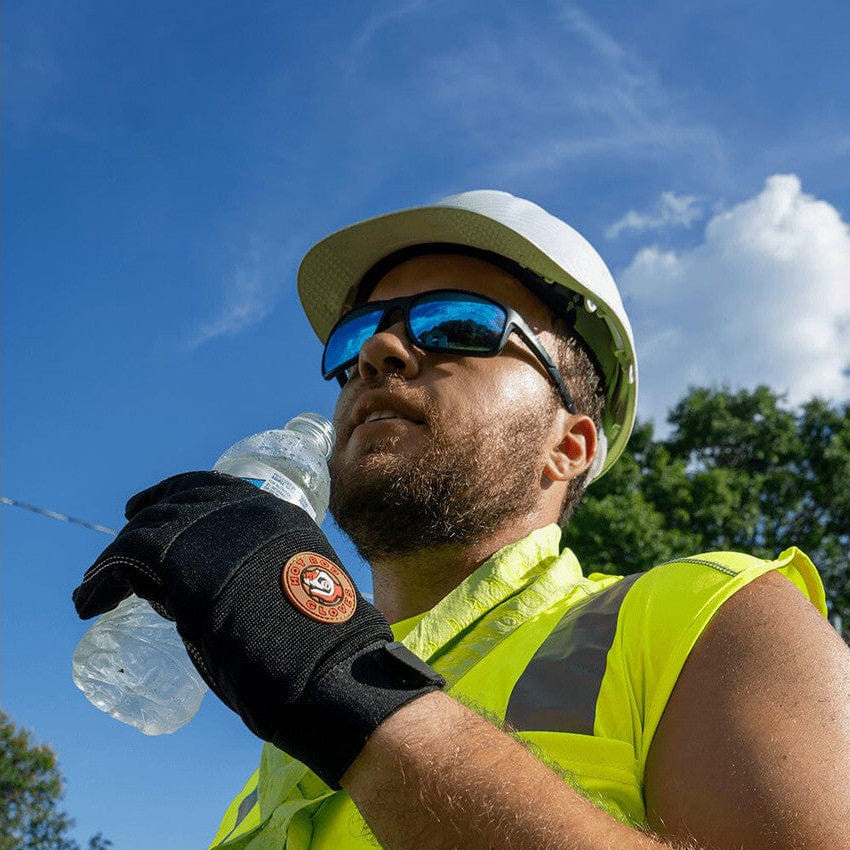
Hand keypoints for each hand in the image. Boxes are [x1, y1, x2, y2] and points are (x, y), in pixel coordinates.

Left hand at [72, 471, 443, 786]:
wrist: (327, 666)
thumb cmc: (324, 647)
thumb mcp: (301, 588)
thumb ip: (271, 578)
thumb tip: (240, 595)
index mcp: (278, 514)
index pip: (216, 487)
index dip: (178, 493)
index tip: (152, 508)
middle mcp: (245, 511)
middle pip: (177, 498)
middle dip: (145, 516)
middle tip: (122, 539)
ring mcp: (214, 532)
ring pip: (146, 526)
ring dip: (119, 554)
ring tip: (101, 584)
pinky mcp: (181, 561)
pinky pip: (123, 557)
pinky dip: (99, 579)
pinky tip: (89, 602)